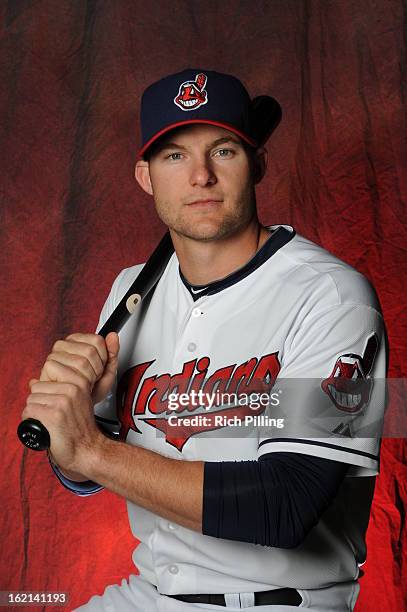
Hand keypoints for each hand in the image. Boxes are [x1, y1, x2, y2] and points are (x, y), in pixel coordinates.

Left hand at [21, 332, 118, 473]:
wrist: (86, 449)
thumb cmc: (84, 419)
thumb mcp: (96, 387)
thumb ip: (104, 360)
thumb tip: (110, 335)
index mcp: (83, 377)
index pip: (53, 360)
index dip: (54, 378)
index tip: (64, 391)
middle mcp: (74, 386)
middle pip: (41, 377)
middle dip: (44, 392)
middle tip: (59, 405)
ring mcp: (64, 400)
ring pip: (33, 394)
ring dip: (39, 406)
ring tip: (54, 415)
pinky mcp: (54, 414)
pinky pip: (29, 409)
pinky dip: (33, 419)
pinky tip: (47, 424)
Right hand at [38, 331, 119, 404]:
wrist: (77, 407)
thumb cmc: (90, 391)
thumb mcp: (107, 371)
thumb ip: (112, 352)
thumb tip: (113, 335)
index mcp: (76, 341)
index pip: (97, 340)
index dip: (102, 357)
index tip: (98, 367)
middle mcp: (64, 345)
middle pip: (90, 350)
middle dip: (96, 369)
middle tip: (91, 378)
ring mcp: (55, 355)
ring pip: (82, 361)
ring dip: (88, 377)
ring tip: (84, 383)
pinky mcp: (49, 366)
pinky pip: (71, 371)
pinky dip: (78, 382)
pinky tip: (75, 386)